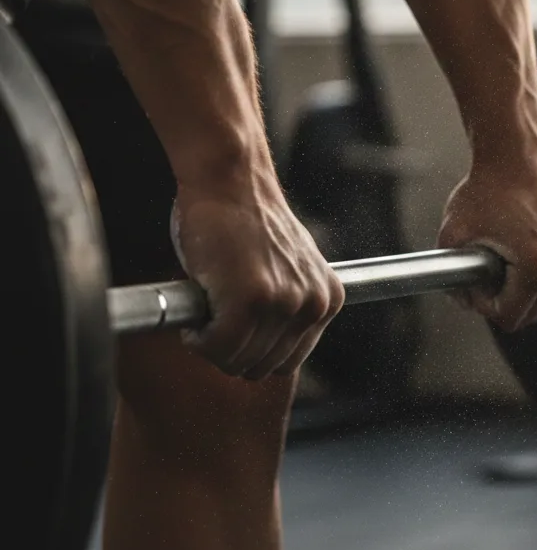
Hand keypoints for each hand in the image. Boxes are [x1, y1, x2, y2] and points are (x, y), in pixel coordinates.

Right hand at [171, 166, 344, 379]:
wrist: (231, 181)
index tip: (234, 328)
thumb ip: (288, 306)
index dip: (253, 351)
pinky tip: (195, 311)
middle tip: (213, 318)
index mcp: (328, 300)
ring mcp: (285, 303)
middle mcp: (315, 304)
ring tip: (206, 308)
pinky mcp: (251, 300)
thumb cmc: (246, 222)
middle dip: (231, 351)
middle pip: (263, 368)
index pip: (288, 362)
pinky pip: (216, 347)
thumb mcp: (287, 269)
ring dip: (212, 344)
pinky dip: (197, 338)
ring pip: (238, 361)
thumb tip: (264, 352)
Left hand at [438, 154, 536, 332]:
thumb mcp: (454, 235)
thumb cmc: (488, 188)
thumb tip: (459, 295)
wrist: (516, 156)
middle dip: (502, 300)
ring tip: (499, 261)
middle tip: (482, 273)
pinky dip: (534, 278)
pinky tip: (515, 255)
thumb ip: (451, 274)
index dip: (483, 304)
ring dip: (519, 291)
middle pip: (530, 315)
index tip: (474, 283)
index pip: (510, 317)